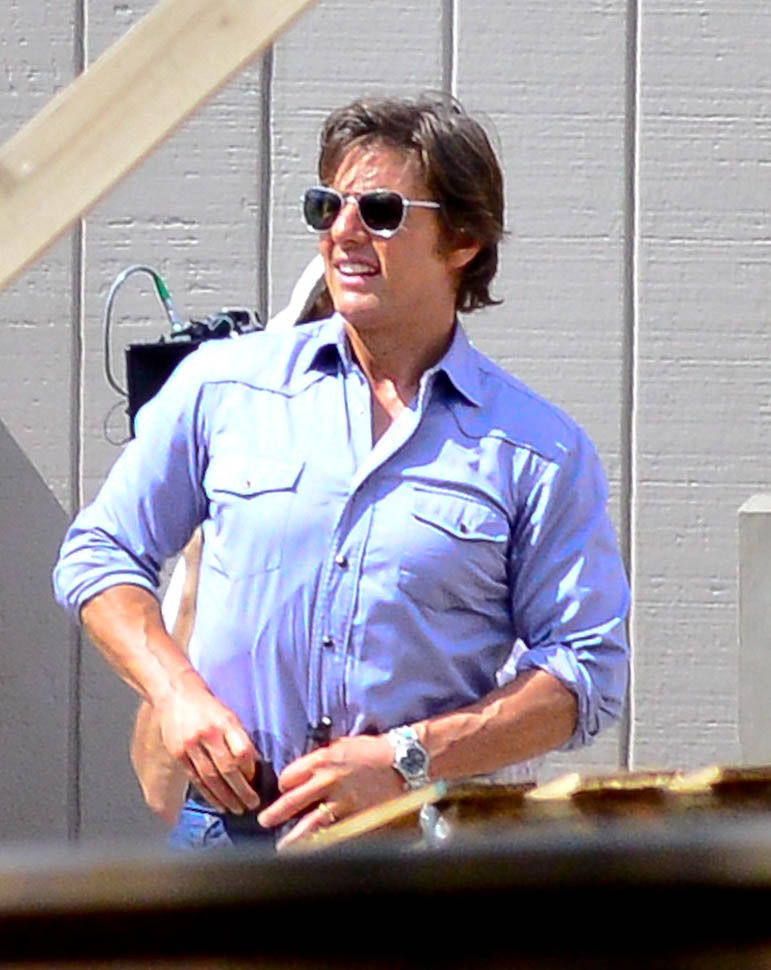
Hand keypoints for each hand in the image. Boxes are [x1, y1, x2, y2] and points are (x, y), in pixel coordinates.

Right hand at [155, 669, 259, 813]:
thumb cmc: (208, 706)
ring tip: (236, 809)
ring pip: (210, 778)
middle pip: (227, 768)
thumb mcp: (229, 715)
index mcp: (225, 722)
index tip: (257, 781)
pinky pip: (196, 779)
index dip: (251, 769)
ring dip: (225, 797)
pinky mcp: (178, 754)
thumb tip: (254, 765)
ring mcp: (191, 745)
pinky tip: (218, 804)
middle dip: (241, 790)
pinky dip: (208, 794)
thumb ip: (239, 738)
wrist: (176, 694)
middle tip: (252, 804)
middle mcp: (208, 734)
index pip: (242, 751)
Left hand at [257, 734, 402, 848]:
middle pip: (292, 802)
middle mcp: (327, 782)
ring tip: (283, 847)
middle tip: (264, 822)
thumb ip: (324, 762)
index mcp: (323, 760)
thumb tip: (308, 774)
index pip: (290, 776)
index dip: (284, 784)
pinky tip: (316, 852)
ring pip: (309, 824)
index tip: (283, 789)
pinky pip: (334, 835)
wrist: (406, 760)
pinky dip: (323, 844)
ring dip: (294, 837)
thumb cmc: (376, 750)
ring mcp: (341, 803)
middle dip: (275, 814)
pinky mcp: (357, 819)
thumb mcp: (344, 746)